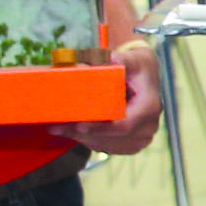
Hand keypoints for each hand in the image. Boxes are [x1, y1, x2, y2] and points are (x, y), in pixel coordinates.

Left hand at [62, 40, 162, 156]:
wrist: (144, 78)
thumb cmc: (138, 67)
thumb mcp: (134, 59)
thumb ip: (124, 60)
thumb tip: (112, 58)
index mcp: (149, 108)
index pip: (125, 125)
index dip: (101, 128)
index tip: (79, 126)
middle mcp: (148, 127)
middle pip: (111, 138)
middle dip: (83, 134)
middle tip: (57, 127)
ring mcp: (140, 139)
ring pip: (106, 145)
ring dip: (81, 139)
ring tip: (58, 128)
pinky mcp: (129, 144)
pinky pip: (106, 146)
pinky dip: (87, 140)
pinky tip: (70, 130)